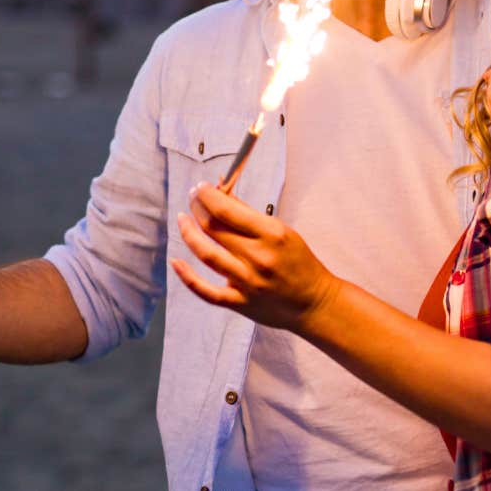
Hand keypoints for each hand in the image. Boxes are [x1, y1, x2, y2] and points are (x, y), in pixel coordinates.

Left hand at [170, 183, 340, 331]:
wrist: (314, 302)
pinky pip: (206, 291)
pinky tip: (176, 262)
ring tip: (182, 219)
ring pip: (206, 254)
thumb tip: (222, 194)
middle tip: (192, 198)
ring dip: (188, 233)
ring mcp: (247, 282)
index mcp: (271, 234)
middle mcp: (258, 257)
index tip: (201, 187)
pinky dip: (187, 276)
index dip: (208, 195)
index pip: (227, 210)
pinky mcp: (240, 303)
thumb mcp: (283, 232)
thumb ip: (250, 216)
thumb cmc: (300, 263)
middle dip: (197, 207)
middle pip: (213, 228)